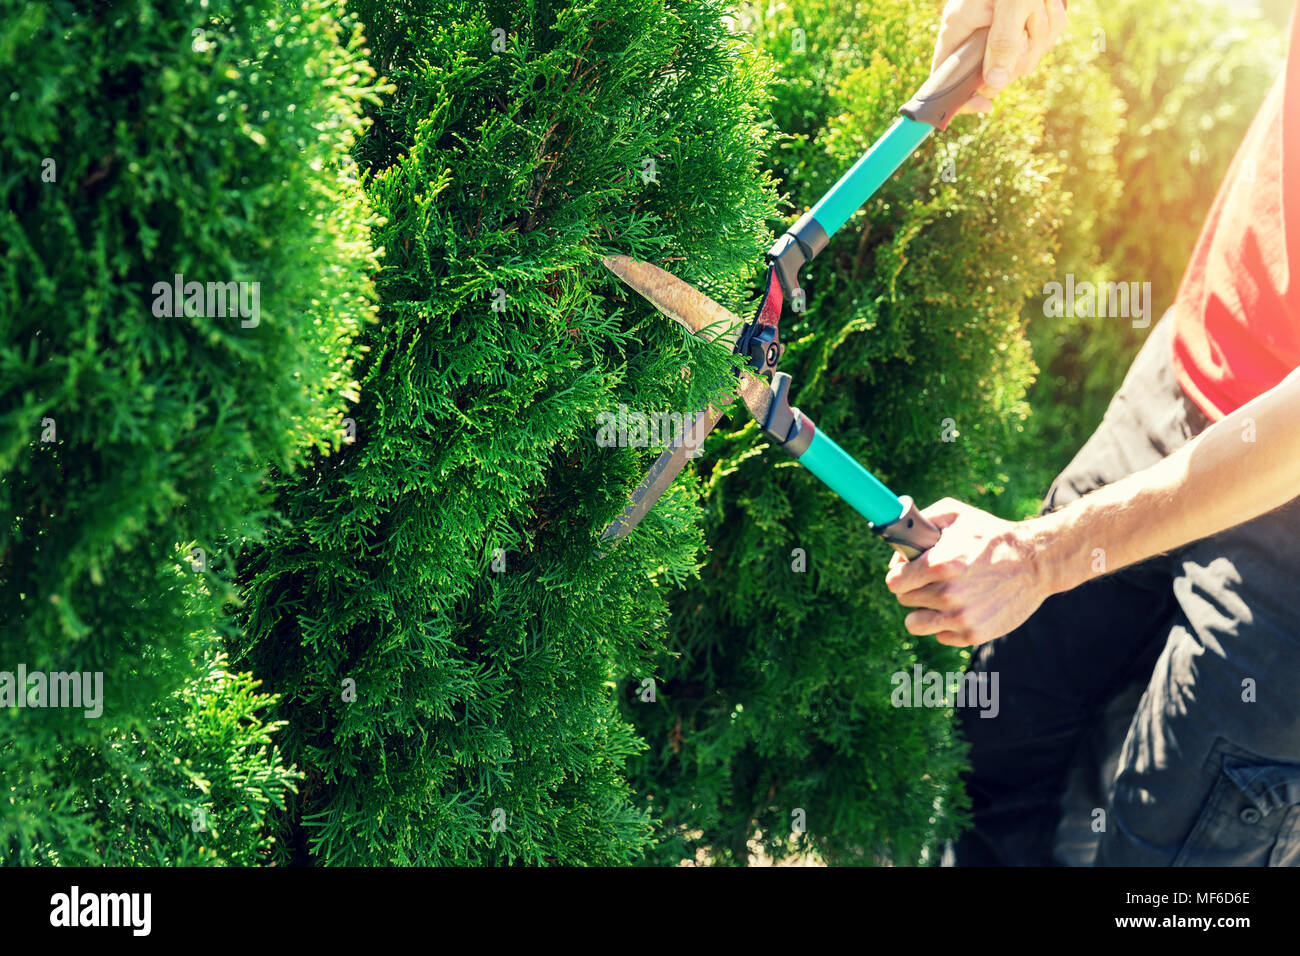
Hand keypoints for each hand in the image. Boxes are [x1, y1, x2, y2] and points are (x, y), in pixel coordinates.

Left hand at [884, 497, 1052, 646]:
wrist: (1037, 561)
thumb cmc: (992, 535)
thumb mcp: (956, 514)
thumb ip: (920, 523)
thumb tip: (898, 545)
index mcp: (939, 564)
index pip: (893, 581)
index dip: (899, 574)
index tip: (907, 571)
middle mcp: (948, 594)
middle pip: (904, 599)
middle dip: (915, 587)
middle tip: (934, 579)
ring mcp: (960, 617)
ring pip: (915, 623)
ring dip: (924, 611)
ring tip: (941, 597)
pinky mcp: (973, 634)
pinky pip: (940, 635)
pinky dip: (947, 624)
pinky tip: (962, 607)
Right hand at [934, 0, 1069, 115]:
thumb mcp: (1012, 4)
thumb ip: (1003, 42)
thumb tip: (996, 85)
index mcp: (958, 27)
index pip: (944, 77)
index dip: (961, 98)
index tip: (985, 106)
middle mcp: (974, 31)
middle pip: (993, 74)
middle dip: (1019, 57)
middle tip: (1029, 31)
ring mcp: (999, 30)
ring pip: (1021, 59)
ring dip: (1040, 36)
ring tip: (1041, 5)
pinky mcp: (1022, 25)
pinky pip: (1039, 43)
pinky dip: (1050, 26)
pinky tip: (1048, 5)